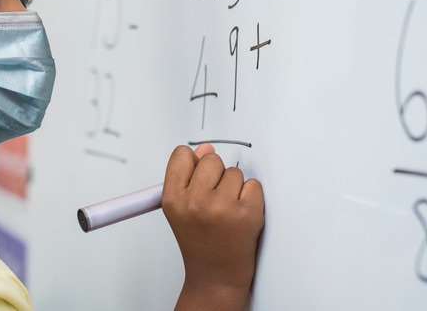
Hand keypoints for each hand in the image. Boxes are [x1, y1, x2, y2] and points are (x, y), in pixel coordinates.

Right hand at [162, 144, 264, 310]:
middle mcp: (195, 202)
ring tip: (227, 211)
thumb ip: (189, 176)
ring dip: (235, 188)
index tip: (198, 177)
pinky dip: (251, 197)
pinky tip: (241, 215)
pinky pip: (254, 185)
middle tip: (214, 200)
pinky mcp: (247, 213)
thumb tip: (206, 148)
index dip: (193, 163)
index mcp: (172, 199)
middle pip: (211, 159)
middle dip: (216, 175)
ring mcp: (222, 208)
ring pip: (234, 172)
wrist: (216, 277)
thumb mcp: (181, 209)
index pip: (182, 155)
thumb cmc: (200, 242)